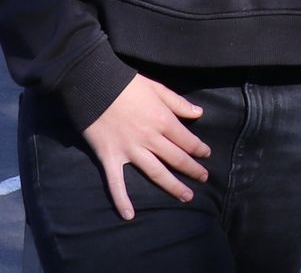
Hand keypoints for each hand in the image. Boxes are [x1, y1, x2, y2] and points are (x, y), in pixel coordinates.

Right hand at [81, 74, 209, 220]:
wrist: (93, 85)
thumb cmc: (126, 84)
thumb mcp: (157, 88)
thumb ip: (178, 103)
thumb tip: (199, 113)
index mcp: (163, 120)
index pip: (187, 140)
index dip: (199, 149)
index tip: (206, 155)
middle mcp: (150, 139)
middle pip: (176, 159)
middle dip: (192, 170)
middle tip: (203, 179)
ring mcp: (130, 150)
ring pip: (156, 173)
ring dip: (172, 187)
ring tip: (186, 197)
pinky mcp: (110, 157)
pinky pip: (116, 183)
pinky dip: (122, 200)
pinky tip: (129, 215)